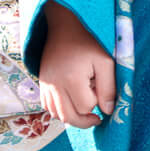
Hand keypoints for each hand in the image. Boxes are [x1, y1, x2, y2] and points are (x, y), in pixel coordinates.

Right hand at [37, 1, 115, 128]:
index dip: (96, 103)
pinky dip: (60, 111)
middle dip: (85, 121)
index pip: (85, 106)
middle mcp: (54, 85)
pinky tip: (71, 103)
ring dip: (72, 117)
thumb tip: (108, 111)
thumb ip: (108, 87)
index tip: (101, 91)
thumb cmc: (88, 44)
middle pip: (68, 117)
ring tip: (84, 107)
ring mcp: (45, 86)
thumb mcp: (105, 62)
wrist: (63, 29)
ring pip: (56, 115)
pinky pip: (48, 108)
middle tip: (97, 118)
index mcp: (71, 79)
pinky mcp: (41, 85)